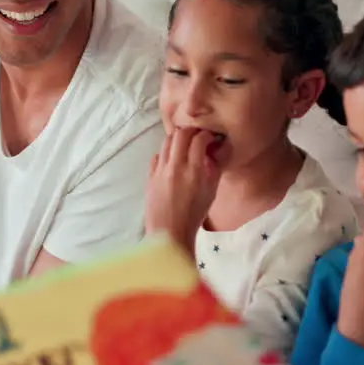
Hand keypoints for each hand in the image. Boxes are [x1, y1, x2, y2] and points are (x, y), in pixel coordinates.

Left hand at [144, 127, 222, 253]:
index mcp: (194, 172)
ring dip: (177, 139)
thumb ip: (213, 170)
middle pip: (180, 135)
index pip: (199, 140)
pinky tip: (171, 160)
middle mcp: (176, 167)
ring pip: (166, 142)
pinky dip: (165, 153)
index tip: (210, 138)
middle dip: (190, 131)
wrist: (169, 233)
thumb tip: (213, 152)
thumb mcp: (211, 193)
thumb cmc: (194, 216)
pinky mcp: (149, 177)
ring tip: (183, 145)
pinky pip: (157, 156)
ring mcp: (160, 171)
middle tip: (196, 136)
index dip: (206, 135)